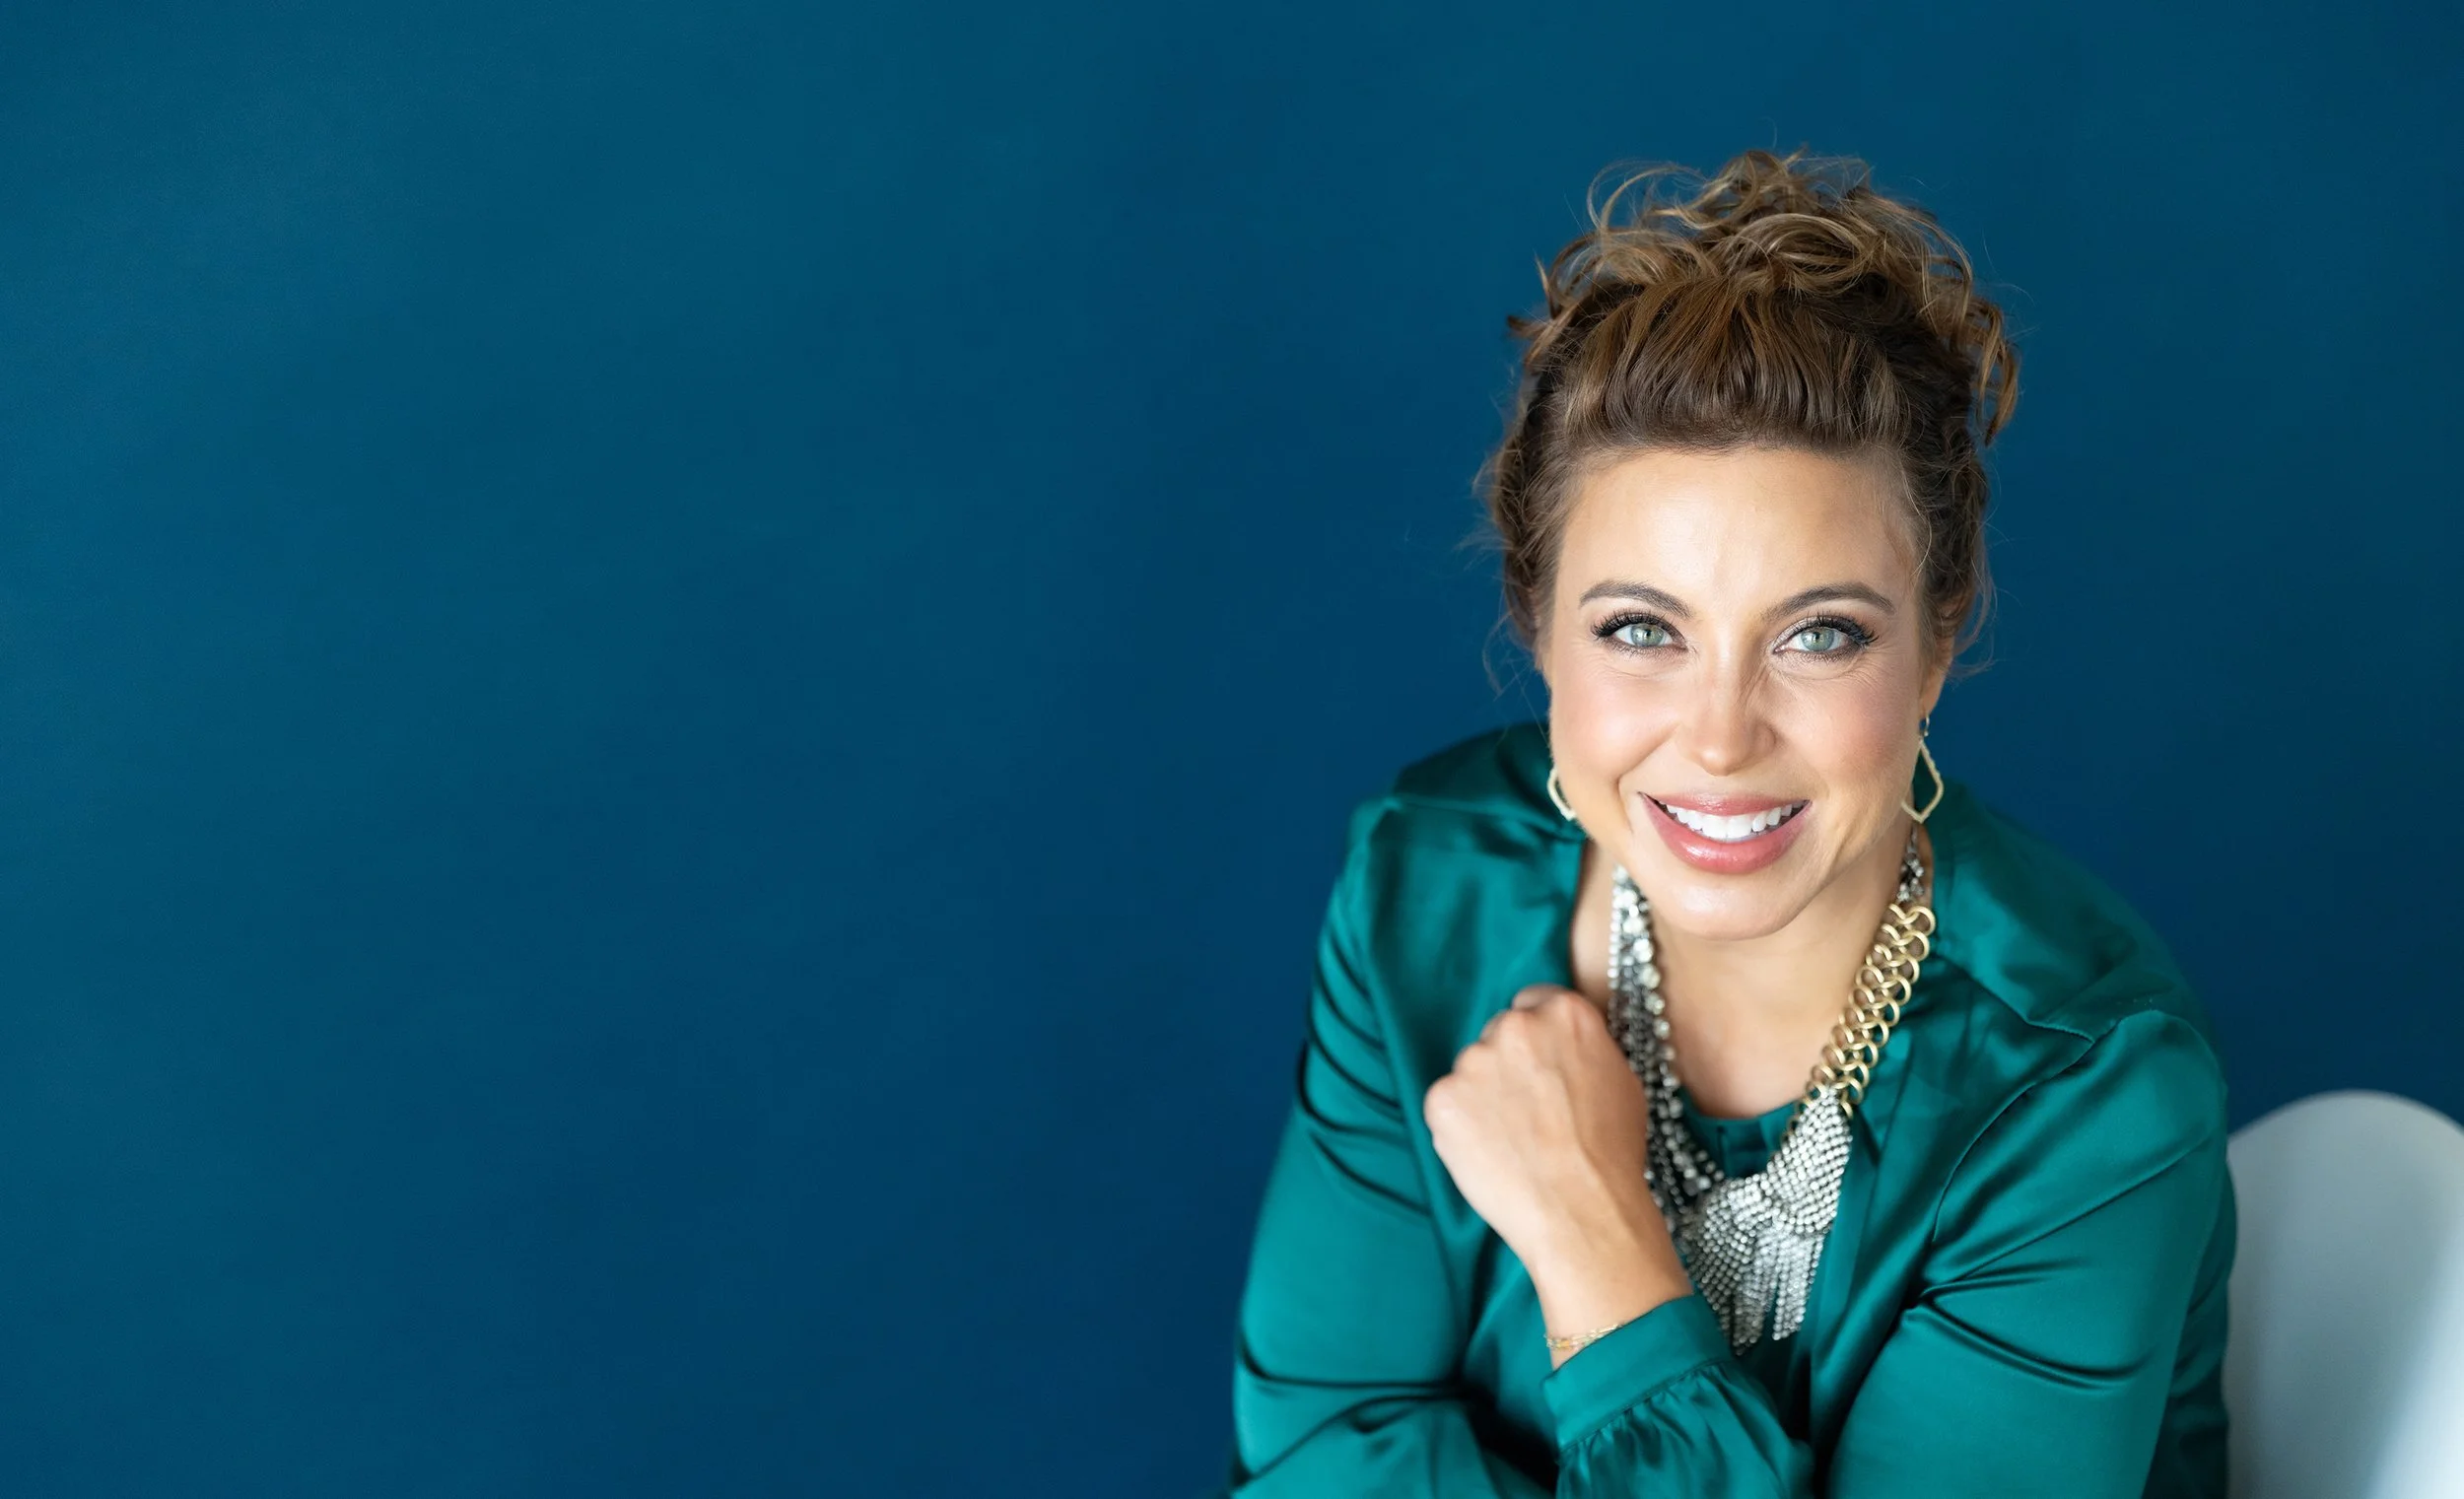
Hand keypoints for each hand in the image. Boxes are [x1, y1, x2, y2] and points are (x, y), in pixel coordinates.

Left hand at [1423, 984, 1659, 1276]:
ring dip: (1484, 1095)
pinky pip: (1448, 1104)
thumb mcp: (1622, 1081)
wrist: (1581, 1212)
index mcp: (1566, 1014)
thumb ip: (1586, 1048)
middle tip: (1528, 1112)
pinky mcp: (1442, 1098)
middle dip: (1509, 1064)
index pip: (1535, 1002)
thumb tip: (1565, 1048)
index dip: (1538, 1037)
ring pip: (1472, 1070)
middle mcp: (1516, 1026)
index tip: (1540, 1063)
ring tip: (1513, 1141)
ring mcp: (1474, 1061)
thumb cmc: (1612, 1155)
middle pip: (1500, 1032)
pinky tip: (1491, 1154)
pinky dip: (1462, 1125)